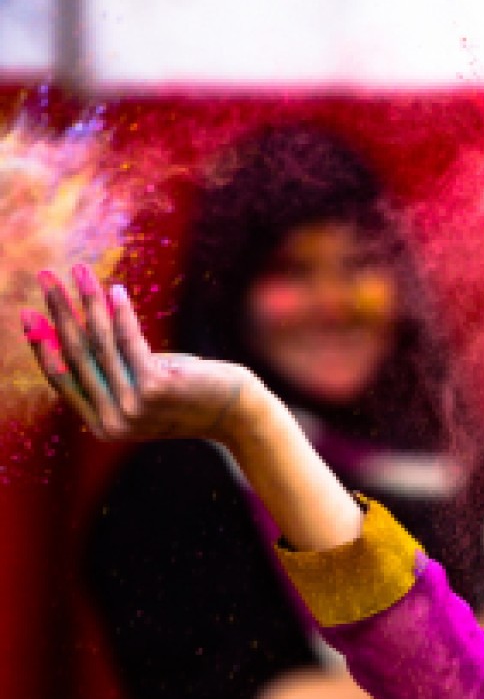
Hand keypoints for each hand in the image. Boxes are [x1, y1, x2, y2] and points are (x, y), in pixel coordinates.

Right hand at [23, 264, 259, 444]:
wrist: (240, 415)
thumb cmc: (193, 396)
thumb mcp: (146, 385)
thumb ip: (116, 366)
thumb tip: (83, 323)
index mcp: (105, 426)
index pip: (65, 380)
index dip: (43, 346)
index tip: (29, 316)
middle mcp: (114, 422)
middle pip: (77, 356)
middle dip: (58, 312)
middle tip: (44, 278)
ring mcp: (133, 407)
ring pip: (101, 344)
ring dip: (87, 302)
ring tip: (78, 271)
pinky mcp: (154, 388)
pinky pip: (130, 342)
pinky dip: (121, 313)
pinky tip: (115, 289)